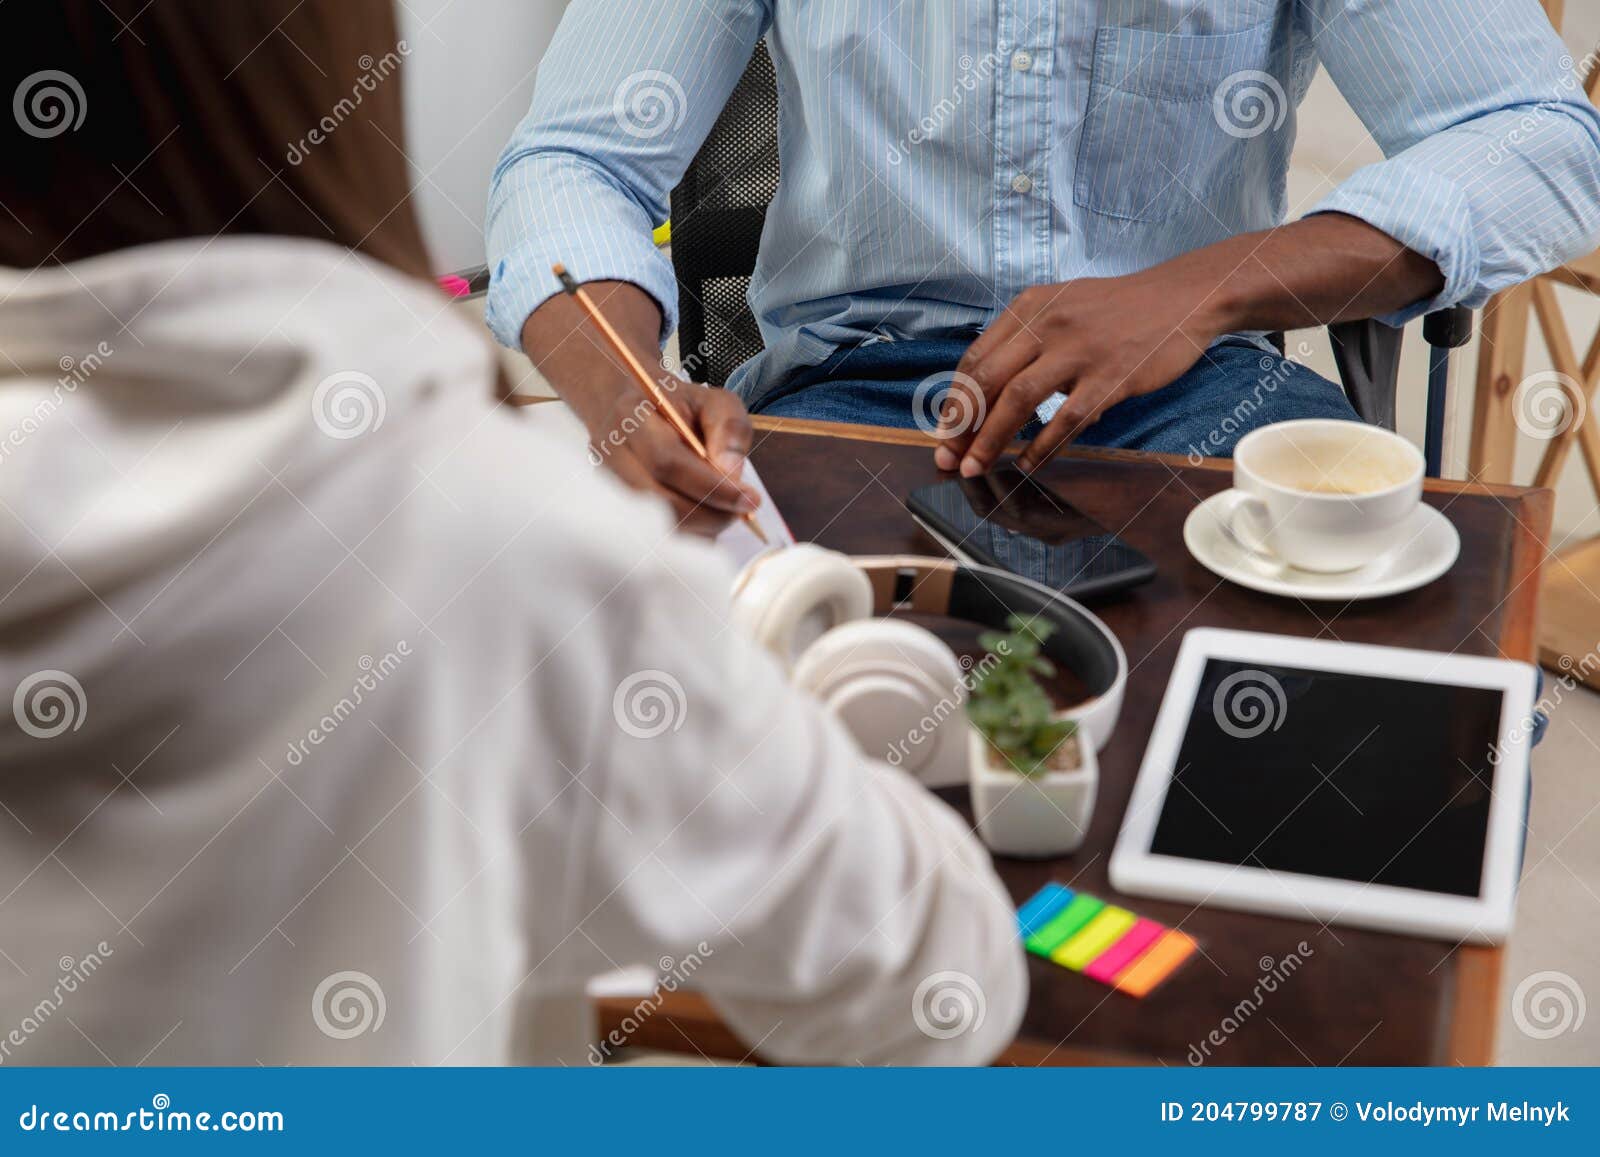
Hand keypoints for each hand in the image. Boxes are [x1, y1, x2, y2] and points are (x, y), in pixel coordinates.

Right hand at [587, 377, 757, 535]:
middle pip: (659, 501)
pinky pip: (653, 536)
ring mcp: (607, 485)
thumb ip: (729, 428)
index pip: (668, 462)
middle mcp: (611, 454)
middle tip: (740, 510)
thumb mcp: (712, 400)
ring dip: (700, 526)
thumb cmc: (676, 405)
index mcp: (632, 418)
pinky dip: (688, 533)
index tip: (748, 498)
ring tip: (723, 509)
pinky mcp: (614, 507)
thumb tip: (731, 474)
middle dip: (710, 514)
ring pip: (657, 526)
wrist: (629, 408)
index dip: (711, 486)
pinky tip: (703, 516)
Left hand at [934, 269, 1224, 475]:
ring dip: (991, 440)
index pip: (975, 358)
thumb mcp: (1062, 307)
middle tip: (947, 458)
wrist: (1182, 298)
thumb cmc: (1119, 310)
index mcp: (1029, 307)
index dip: (954, 401)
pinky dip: (1041, 446)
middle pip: (987, 380)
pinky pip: (1067, 419)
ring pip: (1018, 400)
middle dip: (960, 426)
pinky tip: (1027, 464)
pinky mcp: (1110, 376)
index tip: (944, 433)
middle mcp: (1047, 325)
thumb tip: (993, 391)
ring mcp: (1079, 350)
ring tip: (975, 467)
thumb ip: (1027, 341)